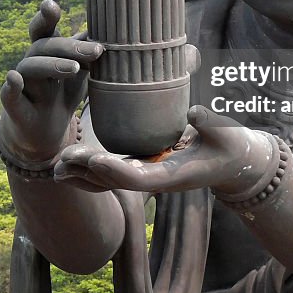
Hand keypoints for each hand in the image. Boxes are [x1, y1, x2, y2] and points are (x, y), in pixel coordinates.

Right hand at [0, 0, 103, 163]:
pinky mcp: (16, 109)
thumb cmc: (64, 94)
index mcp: (48, 51)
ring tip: (74, 69)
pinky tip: (13, 79)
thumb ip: (91, 54)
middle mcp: (32, 62)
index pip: (46, 29)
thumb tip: (111, 31)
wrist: (47, 132)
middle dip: (68, 47)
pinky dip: (10, 87)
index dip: (46, 16)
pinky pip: (8, 96)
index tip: (50, 4)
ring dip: (51, 65)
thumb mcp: (82, 74)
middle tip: (95, 51)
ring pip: (29, 68)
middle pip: (43, 46)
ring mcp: (23, 85)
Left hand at [54, 105, 273, 194]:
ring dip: (84, 173)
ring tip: (58, 161)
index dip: (115, 171)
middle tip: (65, 156)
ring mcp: (148, 176)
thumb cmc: (231, 147)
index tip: (95, 160)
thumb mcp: (227, 134)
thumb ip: (211, 124)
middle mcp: (156, 180)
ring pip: (109, 181)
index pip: (139, 178)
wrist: (234, 163)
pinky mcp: (144, 168)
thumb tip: (193, 111)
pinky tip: (71, 162)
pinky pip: (112, 174)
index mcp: (172, 175)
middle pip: (116, 181)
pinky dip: (91, 170)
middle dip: (90, 171)